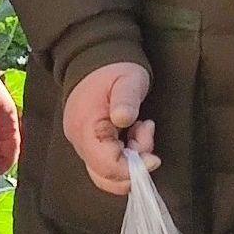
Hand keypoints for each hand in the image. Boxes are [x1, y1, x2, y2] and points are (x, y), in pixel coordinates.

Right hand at [65, 60, 154, 195]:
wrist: (96, 57)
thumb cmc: (114, 68)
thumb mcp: (128, 79)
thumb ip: (127, 100)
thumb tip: (123, 119)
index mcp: (86, 127)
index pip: (106, 166)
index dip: (132, 169)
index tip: (153, 158)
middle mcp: (79, 140)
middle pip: (105, 176)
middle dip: (133, 167)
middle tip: (146, 137)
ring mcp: (82, 143)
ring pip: (107, 172)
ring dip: (131, 159)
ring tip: (141, 128)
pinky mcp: (90, 142)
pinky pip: (108, 161)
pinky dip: (126, 154)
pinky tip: (134, 131)